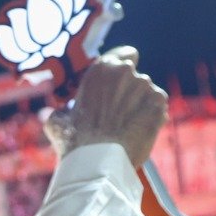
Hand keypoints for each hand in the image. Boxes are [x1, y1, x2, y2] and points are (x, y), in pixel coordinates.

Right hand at [44, 46, 168, 166]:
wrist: (98, 162)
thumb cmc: (75, 141)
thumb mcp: (56, 120)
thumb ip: (62, 109)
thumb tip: (58, 112)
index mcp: (101, 69)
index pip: (125, 54)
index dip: (124, 67)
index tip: (120, 82)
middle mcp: (126, 71)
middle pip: (135, 77)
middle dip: (129, 92)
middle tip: (117, 114)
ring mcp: (146, 86)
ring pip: (146, 93)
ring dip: (139, 106)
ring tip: (125, 128)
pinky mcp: (159, 103)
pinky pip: (157, 107)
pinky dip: (151, 117)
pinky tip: (136, 131)